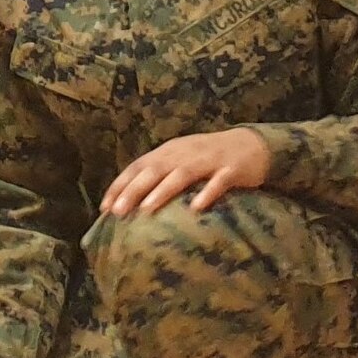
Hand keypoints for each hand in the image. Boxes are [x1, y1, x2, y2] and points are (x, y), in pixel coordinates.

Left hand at [100, 127, 271, 217]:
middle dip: (134, 190)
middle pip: (154, 170)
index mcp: (169, 152)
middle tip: (118, 212)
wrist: (252, 145)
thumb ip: (160, 175)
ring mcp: (208, 160)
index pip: (138, 166)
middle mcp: (184, 153)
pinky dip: (206, 194)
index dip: (121, 185)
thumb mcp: (181, 161)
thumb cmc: (209, 159)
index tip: (105, 207)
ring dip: (162, 191)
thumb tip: (130, 201)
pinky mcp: (231, 169)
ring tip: (147, 209)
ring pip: (181, 174)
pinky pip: (217, 182)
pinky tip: (196, 208)